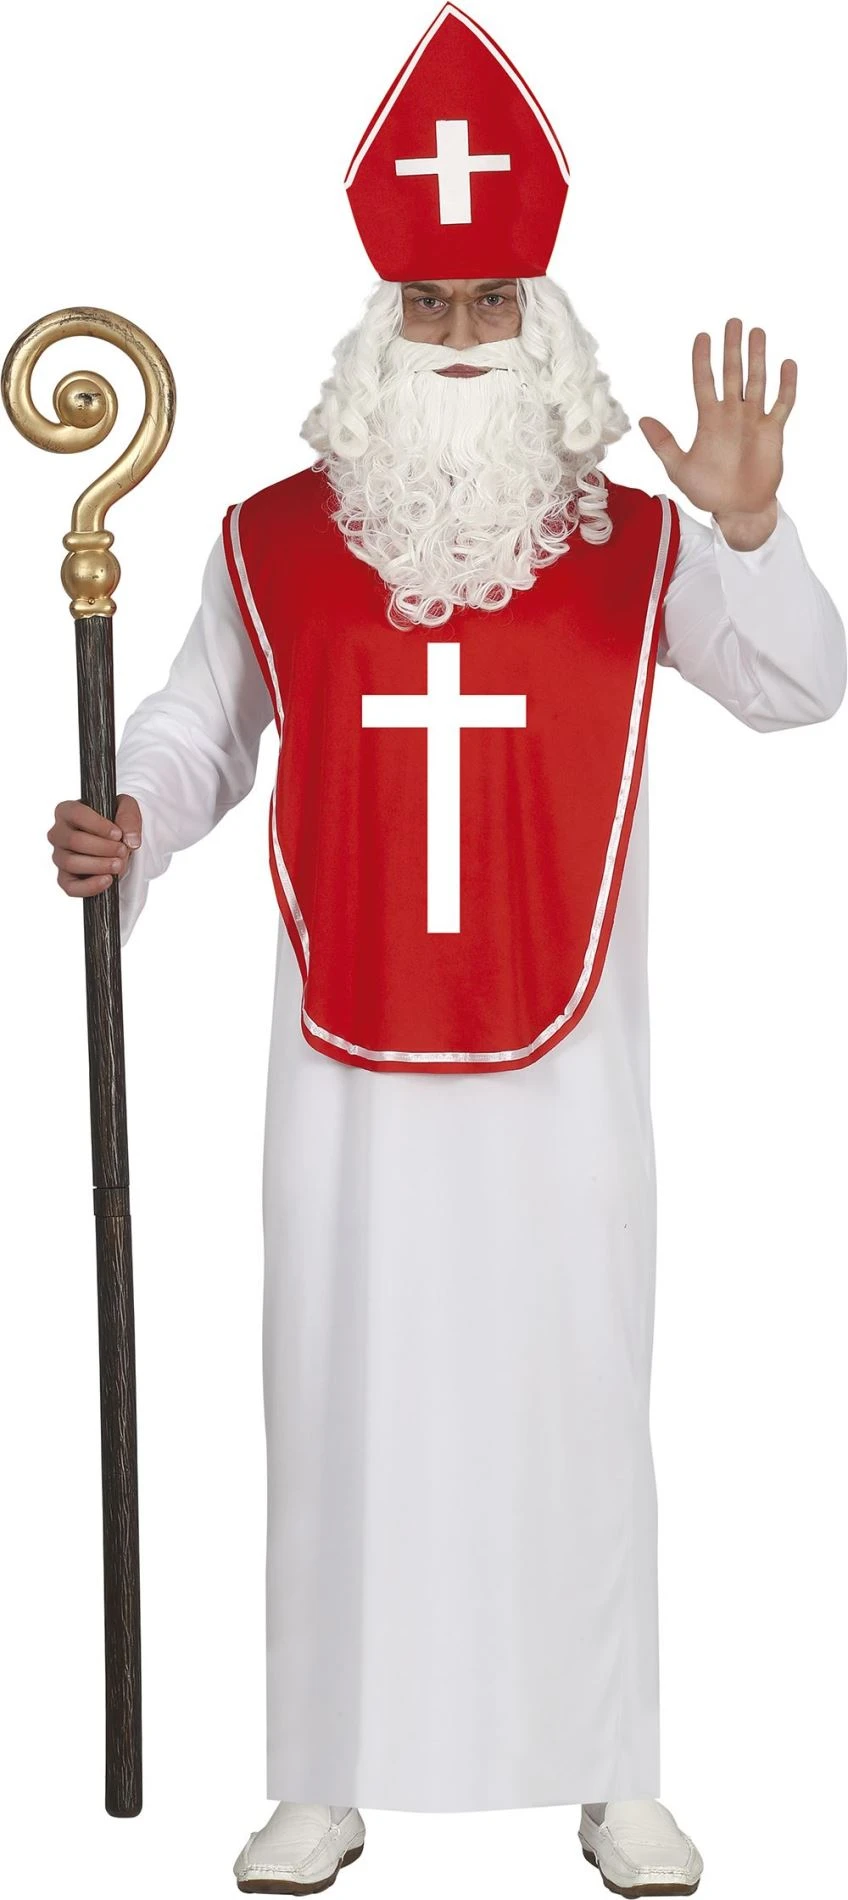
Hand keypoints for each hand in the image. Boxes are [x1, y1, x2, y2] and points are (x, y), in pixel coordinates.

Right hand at [48, 793, 142, 896]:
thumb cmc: (116, 821)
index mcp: (66, 811)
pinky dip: (90, 886)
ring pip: (71, 863)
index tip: (118, 834)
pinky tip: (108, 880)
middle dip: (103, 848)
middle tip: (123, 850)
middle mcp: (58, 834)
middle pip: (74, 841)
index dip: (98, 825)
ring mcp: (59, 857)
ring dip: (99, 865)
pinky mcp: (65, 878)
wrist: (118, 843)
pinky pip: (70, 887)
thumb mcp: (127, 808)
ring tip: (119, 864)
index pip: (75, 814)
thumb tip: (130, 841)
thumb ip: (129, 816)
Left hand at [639, 318, 796, 548]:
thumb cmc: (708, 492)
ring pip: (756, 381)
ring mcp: (753, 420)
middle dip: (732, 348)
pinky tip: (787, 364)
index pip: (703, 381)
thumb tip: (642, 420)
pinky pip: (781, 403)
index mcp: (708, 419)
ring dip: (757, 357)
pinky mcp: (772, 431)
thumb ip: (664, 444)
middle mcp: (731, 414)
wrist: (738, 510)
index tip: (702, 336)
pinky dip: (785, 385)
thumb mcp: (679, 468)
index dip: (702, 359)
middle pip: (731, 373)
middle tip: (733, 321)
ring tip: (757, 332)